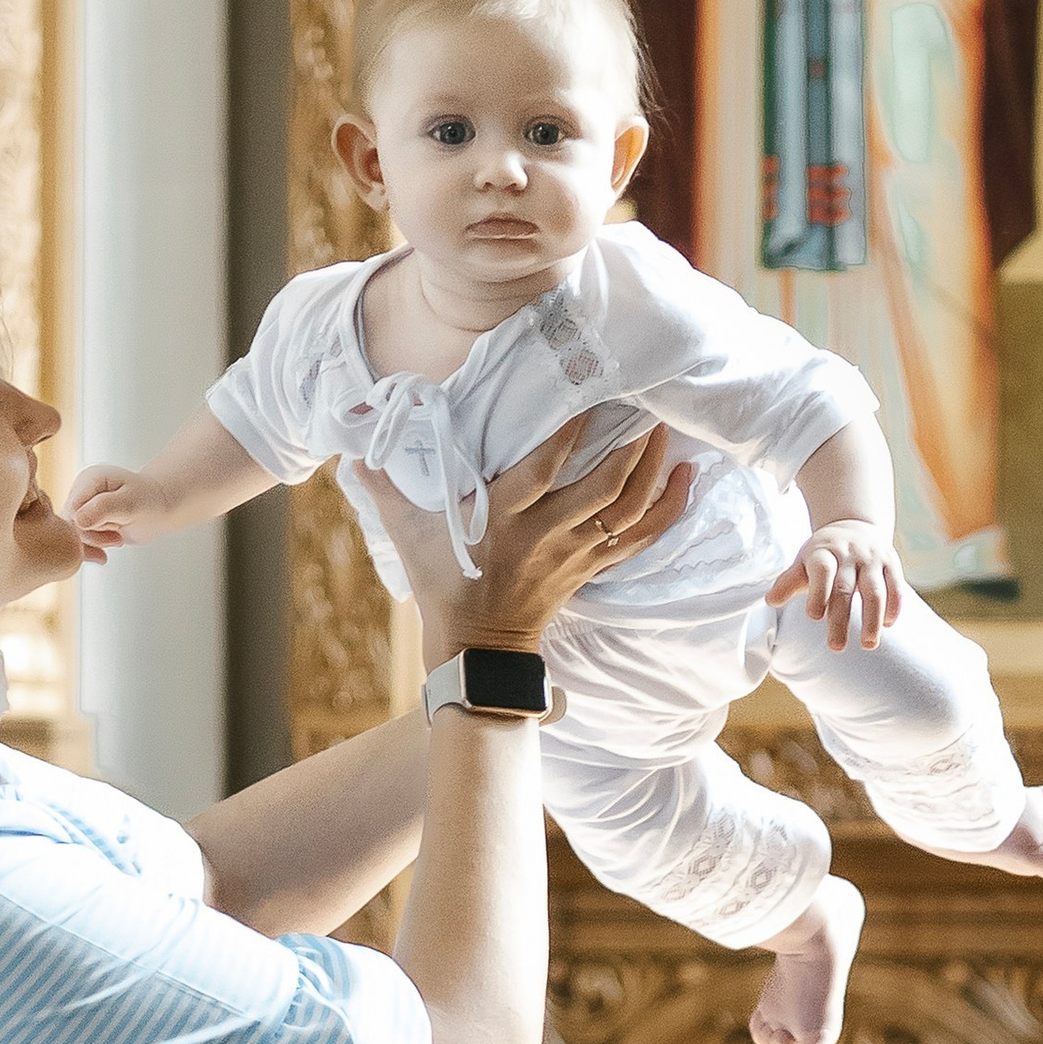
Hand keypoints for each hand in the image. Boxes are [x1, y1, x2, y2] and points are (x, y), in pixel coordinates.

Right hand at [68, 463, 171, 550]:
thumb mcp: (130, 504)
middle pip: (69, 524)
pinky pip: (75, 542)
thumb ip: (104, 508)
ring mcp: (77, 507)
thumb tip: (78, 520)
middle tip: (118, 538)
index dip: (90, 526)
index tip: (116, 530)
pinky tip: (103, 554)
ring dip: (94, 545)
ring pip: (70, 536)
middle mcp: (79, 491)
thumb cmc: (148, 502)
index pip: (73, 509)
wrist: (155, 509)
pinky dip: (90, 551)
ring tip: (117, 539)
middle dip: (94, 538)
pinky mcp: (79, 522)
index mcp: (89, 479)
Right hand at [368, 414, 691, 666]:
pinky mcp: (593, 568)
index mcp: (504, 519)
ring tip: (666, 428)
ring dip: (654, 468)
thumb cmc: (443, 586)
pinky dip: (670, 508)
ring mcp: (575, 553)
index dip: (572, 430)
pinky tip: (687, 477)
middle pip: (604, 485)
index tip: (591, 392)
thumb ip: (385, 488)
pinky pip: (642, 537)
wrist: (477, 651)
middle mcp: (547, 534)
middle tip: (648, 400)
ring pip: (628, 508)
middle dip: (632, 443)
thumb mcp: (408, 536)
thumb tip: (355, 447)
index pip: (544, 467)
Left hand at [769, 515, 906, 652]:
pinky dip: (894, 606)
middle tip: (836, 647)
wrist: (854, 524)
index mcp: (823, 552)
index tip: (814, 617)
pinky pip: (896, 586)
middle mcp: (849, 554)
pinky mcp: (891, 564)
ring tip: (868, 644)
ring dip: (872, 619)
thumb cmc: (824, 552)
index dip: (818, 593)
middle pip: (845, 589)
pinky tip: (888, 624)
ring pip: (874, 591)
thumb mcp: (804, 561)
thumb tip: (771, 601)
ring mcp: (872, 559)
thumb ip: (788, 581)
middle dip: (841, 619)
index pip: (821, 571)